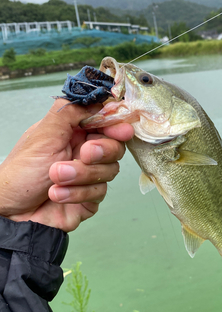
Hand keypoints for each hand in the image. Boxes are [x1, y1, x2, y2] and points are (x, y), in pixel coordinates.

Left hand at [0, 99, 133, 231]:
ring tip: (55, 177)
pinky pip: (99, 193)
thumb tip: (97, 98)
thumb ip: (71, 112)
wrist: (11, 213)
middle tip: (84, 154)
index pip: (106, 123)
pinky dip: (77, 193)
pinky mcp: (89, 199)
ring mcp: (88, 177)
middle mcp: (83, 154)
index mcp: (74, 133)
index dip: (116, 125)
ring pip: (109, 171)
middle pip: (115, 147)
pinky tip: (56, 194)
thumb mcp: (44, 135)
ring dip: (82, 175)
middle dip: (102, 151)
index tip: (120, 131)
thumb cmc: (21, 173)